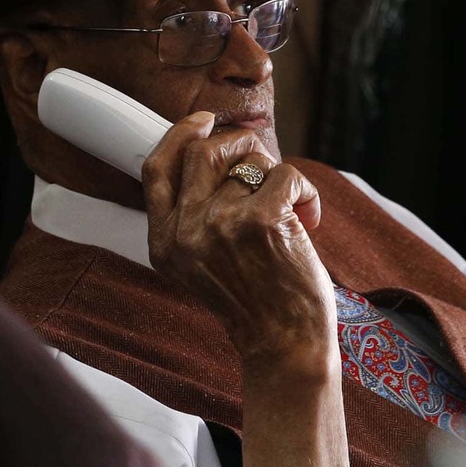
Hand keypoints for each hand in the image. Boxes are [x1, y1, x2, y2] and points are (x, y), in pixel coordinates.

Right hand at [142, 112, 354, 466]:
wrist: (283, 344)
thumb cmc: (252, 303)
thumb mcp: (198, 265)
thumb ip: (191, 219)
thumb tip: (213, 155)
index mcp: (164, 241)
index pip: (156, 169)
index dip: (178, 135)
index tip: (202, 122)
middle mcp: (184, 231)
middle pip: (202, 151)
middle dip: (240, 143)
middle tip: (263, 158)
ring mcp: (220, 224)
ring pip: (250, 159)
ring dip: (278, 172)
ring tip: (291, 204)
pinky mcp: (261, 221)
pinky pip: (285, 175)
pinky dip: (305, 192)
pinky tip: (309, 218)